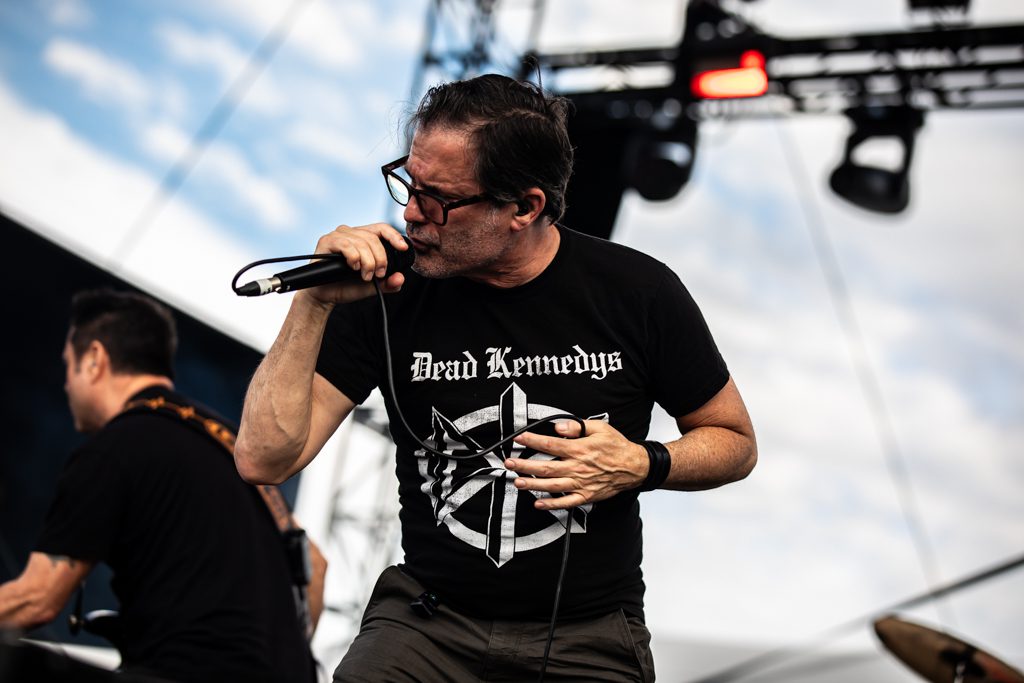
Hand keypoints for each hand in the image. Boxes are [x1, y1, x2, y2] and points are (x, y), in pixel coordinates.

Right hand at [299, 223, 409, 305]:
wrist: (325, 296)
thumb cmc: (346, 287)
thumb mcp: (373, 286)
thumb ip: (388, 283)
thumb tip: (400, 278)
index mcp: (363, 238)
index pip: (381, 228)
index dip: (394, 236)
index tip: (403, 248)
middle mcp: (351, 233)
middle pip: (373, 238)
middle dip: (380, 258)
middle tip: (377, 275)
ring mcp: (338, 235)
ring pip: (361, 241)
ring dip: (367, 261)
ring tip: (364, 276)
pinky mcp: (326, 241)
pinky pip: (346, 244)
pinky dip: (354, 257)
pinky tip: (353, 267)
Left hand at [505, 420, 648, 510]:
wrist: (635, 466)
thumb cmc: (617, 447)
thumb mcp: (600, 428)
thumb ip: (578, 427)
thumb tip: (559, 427)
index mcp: (580, 449)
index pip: (550, 445)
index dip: (532, 441)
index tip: (519, 438)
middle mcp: (578, 467)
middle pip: (546, 467)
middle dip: (524, 465)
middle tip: (509, 463)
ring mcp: (581, 484)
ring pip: (552, 486)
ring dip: (532, 485)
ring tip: (517, 482)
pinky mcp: (586, 496)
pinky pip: (566, 502)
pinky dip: (552, 504)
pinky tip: (538, 503)